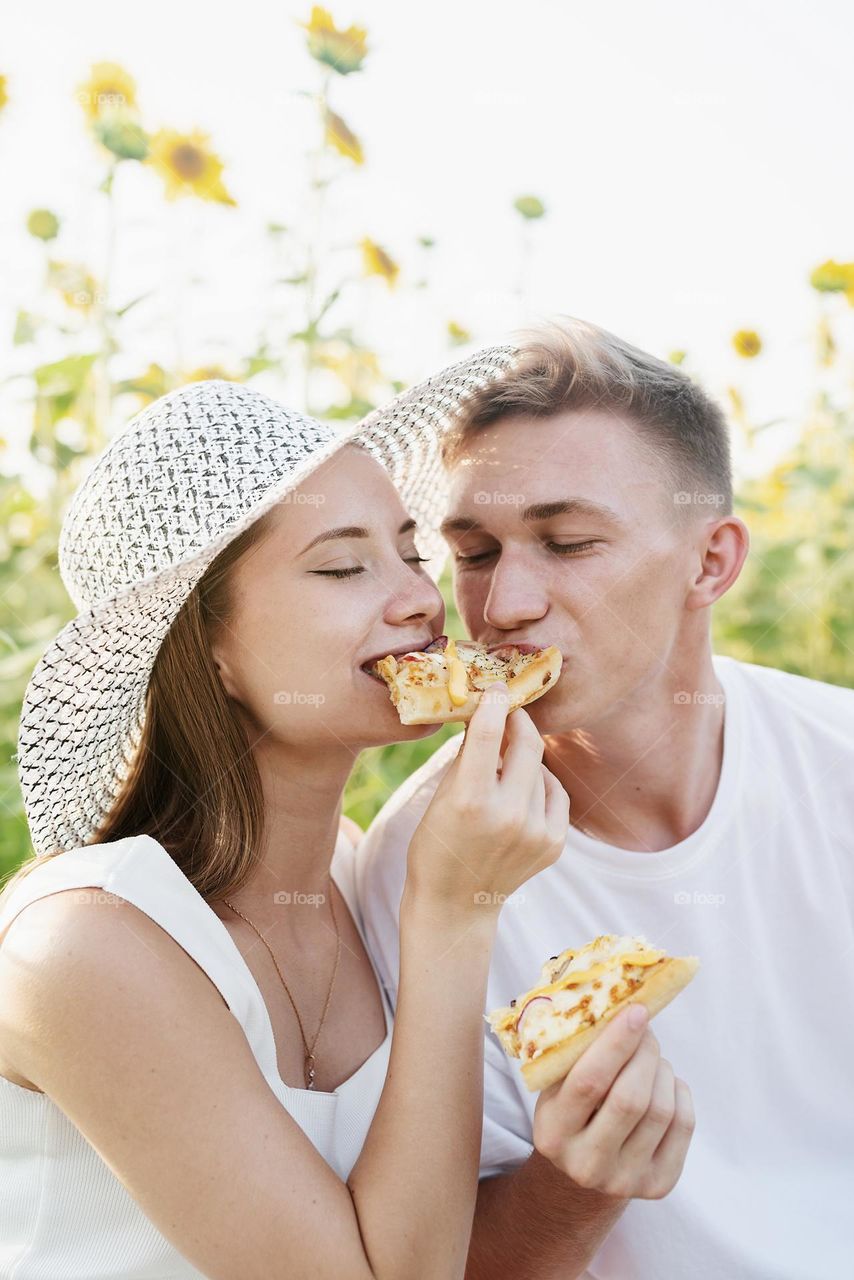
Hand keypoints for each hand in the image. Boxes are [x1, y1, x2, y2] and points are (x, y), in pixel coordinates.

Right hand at [405, 684, 568, 916]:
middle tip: (509, 711)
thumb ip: (469, 754)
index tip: (496, 687)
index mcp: (471, 801)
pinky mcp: (554, 844)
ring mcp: (536, 832)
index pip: (490, 734)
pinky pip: (556, 793)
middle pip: (529, 744)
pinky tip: (523, 788)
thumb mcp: (443, 795)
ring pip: (542, 768)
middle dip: (519, 721)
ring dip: (525, 757)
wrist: (456, 904)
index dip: (495, 703)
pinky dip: (541, 782)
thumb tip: (488, 712)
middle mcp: (509, 816)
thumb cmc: (438, 844)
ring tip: (505, 765)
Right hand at [532, 1006, 694, 1199]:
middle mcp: (587, 1163)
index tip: (636, 1011)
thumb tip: (615, 1001)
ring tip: (650, 1058)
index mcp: (553, 1133)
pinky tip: (663, 1084)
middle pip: (631, 1098)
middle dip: (645, 1053)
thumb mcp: (556, 1086)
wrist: (581, 1175)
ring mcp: (625, 1179)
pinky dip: (678, 1092)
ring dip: (661, 1069)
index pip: (589, 1083)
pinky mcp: (658, 1185)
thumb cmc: (570, 1112)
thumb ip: (576, 1052)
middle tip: (645, 1030)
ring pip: (661, 1110)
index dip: (616, 1043)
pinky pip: (683, 1125)